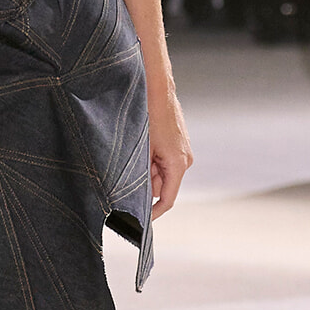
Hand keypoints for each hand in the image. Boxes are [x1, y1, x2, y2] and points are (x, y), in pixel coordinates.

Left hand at [147, 82, 192, 218]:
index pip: (167, 199)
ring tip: (134, 154)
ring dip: (146, 171)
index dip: (153, 213)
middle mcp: (184, 161)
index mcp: (178, 165)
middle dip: (144, 185)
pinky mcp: (178, 146)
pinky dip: (150, 161)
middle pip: (162, 187)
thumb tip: (137, 196)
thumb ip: (142, 176)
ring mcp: (182, 153)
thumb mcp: (142, 150)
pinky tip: (141, 148)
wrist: (157, 90)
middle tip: (125, 176)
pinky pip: (162, 162)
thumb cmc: (149, 116)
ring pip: (160, 174)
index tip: (139, 219)